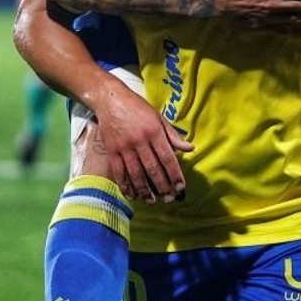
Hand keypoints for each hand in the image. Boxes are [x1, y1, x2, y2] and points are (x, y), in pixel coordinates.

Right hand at [91, 83, 193, 203]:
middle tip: (169, 198)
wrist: (110, 100)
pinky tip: (131, 195)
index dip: (175, 174)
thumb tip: (189, 148)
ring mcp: (124, 147)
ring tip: (152, 201)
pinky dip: (125, 185)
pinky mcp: (112, 151)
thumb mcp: (158, 117)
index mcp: (154, 131)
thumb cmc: (137, 108)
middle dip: (162, 186)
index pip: (167, 157)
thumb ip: (173, 135)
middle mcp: (140, 140)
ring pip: (136, 173)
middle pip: (153, 168)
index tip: (180, 186)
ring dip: (144, 190)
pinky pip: (119, 172)